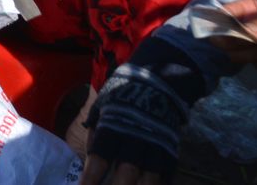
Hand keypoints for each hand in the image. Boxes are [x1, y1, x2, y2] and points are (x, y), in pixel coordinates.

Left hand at [80, 35, 207, 184]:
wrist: (157, 82)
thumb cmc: (121, 96)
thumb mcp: (101, 108)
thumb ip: (95, 132)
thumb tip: (85, 158)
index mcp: (112, 129)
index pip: (99, 161)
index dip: (90, 180)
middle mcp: (133, 142)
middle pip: (124, 176)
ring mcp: (154, 149)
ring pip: (147, 181)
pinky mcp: (170, 153)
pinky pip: (164, 177)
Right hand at [213, 0, 256, 72]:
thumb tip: (248, 33)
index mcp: (247, 10)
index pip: (221, 15)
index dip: (213, 22)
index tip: (215, 30)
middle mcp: (246, 29)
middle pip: (223, 41)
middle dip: (235, 43)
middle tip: (253, 41)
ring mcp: (255, 46)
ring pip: (238, 56)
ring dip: (255, 54)